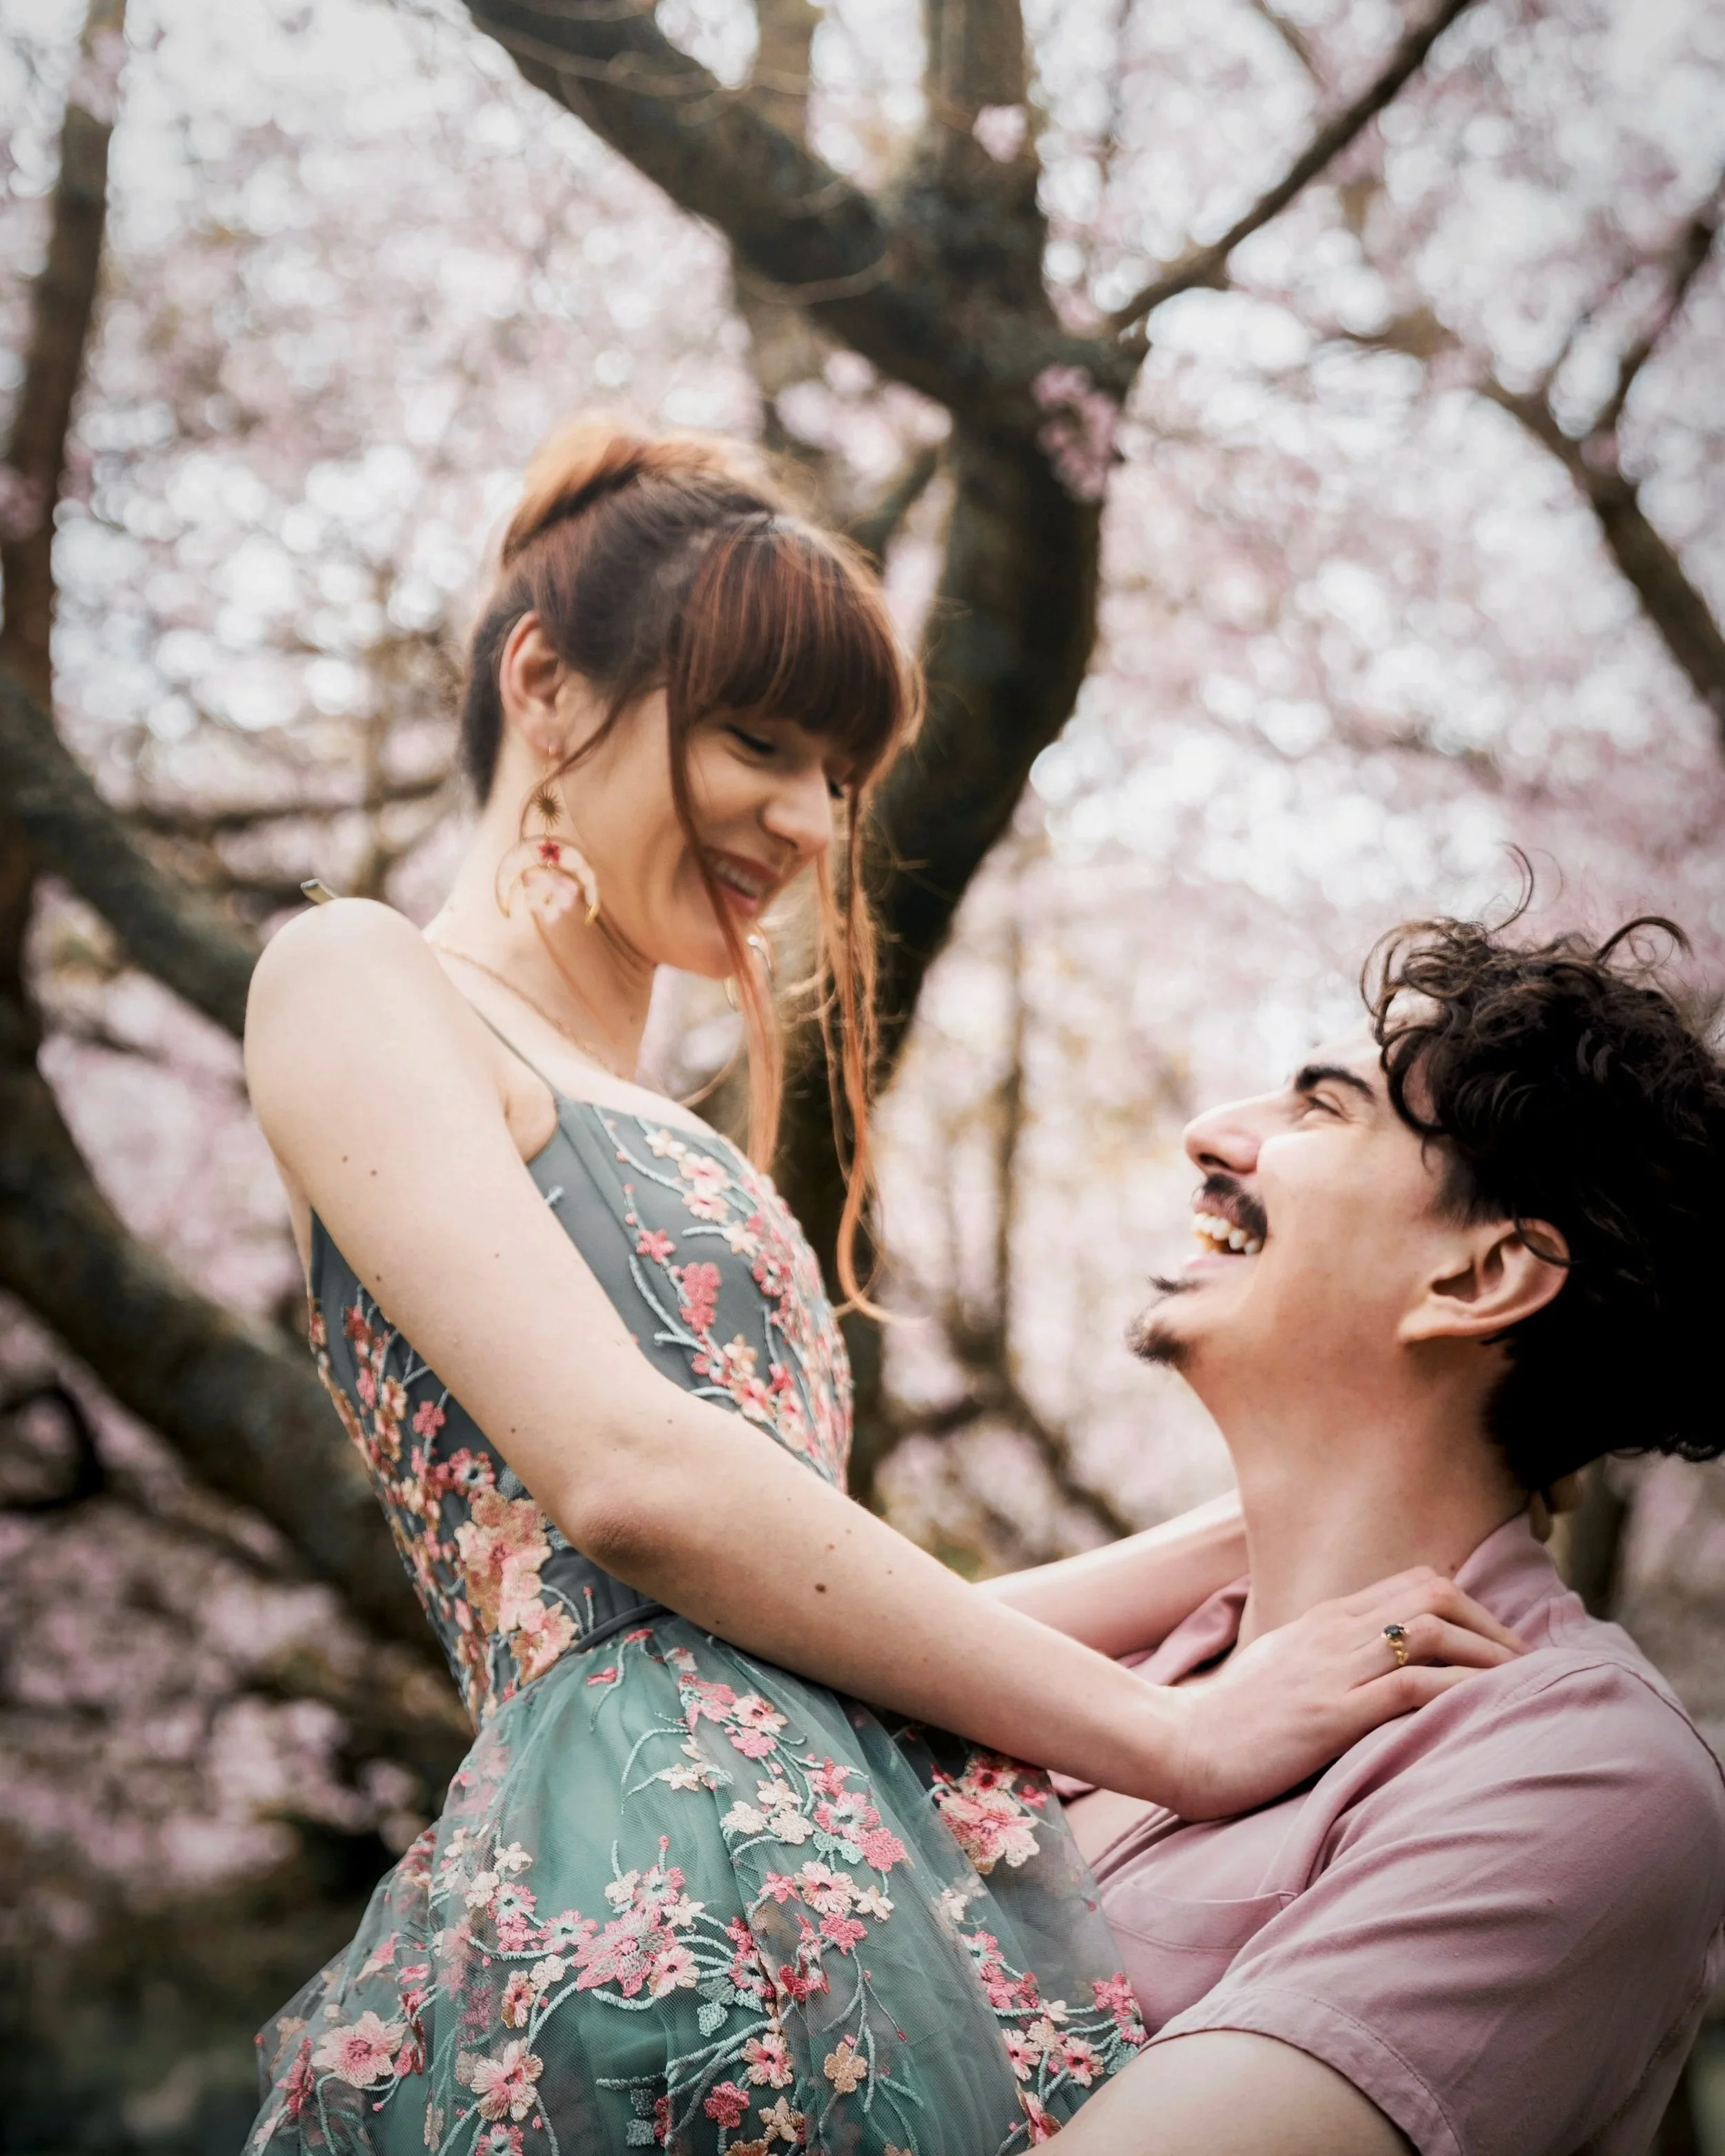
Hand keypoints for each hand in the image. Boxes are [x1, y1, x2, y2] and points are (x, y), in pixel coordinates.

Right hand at [1151, 1566, 1525, 1820]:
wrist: (1177, 1744)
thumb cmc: (1230, 1717)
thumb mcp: (1284, 1667)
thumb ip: (1330, 1654)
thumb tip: (1381, 1662)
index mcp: (1326, 1619)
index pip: (1417, 1584)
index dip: (1474, 1607)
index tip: (1504, 1647)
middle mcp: (1334, 1632)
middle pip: (1436, 1596)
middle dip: (1495, 1628)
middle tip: (1531, 1669)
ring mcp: (1331, 1670)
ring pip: (1432, 1633)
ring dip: (1489, 1658)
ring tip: (1526, 1690)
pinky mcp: (1328, 1715)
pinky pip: (1407, 1688)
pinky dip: (1456, 1693)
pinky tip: (1484, 1712)